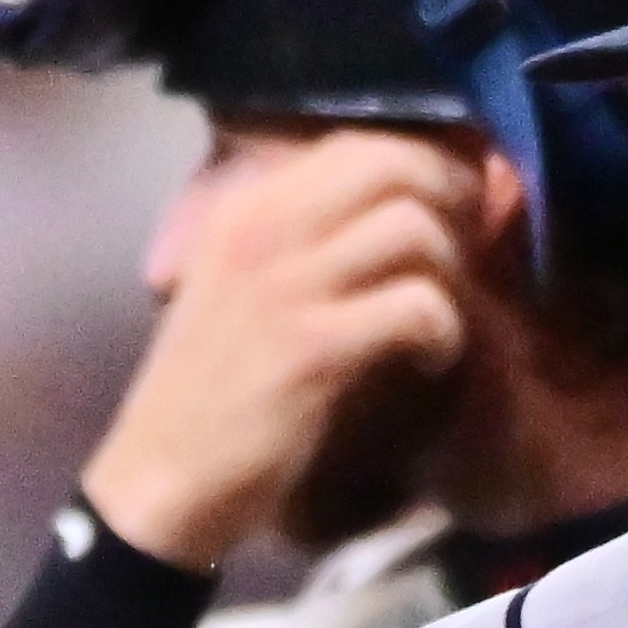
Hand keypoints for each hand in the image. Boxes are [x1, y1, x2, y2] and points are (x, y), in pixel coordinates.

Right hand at [72, 127, 506, 571]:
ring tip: (441, 317)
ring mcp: (284, 287)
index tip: (449, 209)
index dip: (424, 164)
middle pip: (394, 166)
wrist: (162, 482)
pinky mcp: (313, 349)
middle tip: (465, 252)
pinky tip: (430, 361)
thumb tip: (391, 209)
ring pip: (413, 228)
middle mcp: (260, 230)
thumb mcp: (233, 289)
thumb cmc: (208, 394)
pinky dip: (444, 333)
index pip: (355, 144)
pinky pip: (418, 305)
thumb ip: (295, 241)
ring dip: (452, 272)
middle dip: (451, 203)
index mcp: (241, 209)